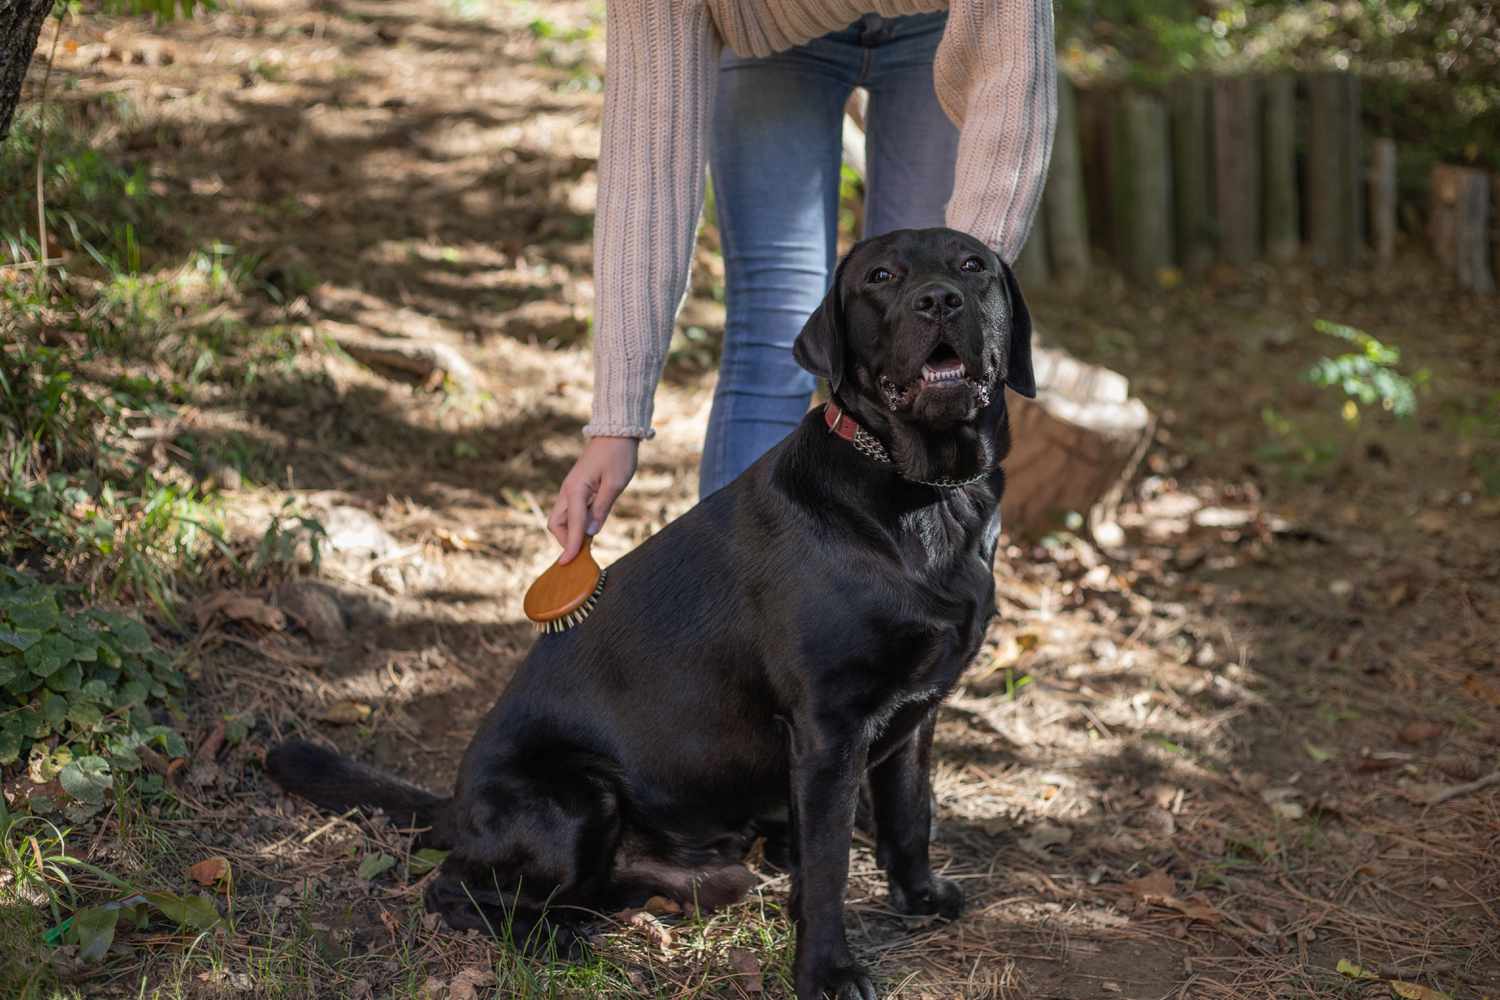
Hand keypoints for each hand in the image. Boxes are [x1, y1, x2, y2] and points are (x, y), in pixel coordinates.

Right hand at [547, 436, 638, 562]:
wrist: (615, 432)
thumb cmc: (618, 455)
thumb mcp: (615, 483)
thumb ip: (602, 508)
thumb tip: (591, 533)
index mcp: (576, 489)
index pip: (573, 525)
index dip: (571, 546)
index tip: (567, 564)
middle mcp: (567, 490)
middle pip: (556, 524)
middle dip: (566, 540)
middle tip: (583, 552)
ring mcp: (570, 489)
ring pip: (561, 519)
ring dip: (571, 533)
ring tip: (589, 542)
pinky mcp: (576, 489)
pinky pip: (570, 511)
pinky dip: (576, 523)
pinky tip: (590, 527)